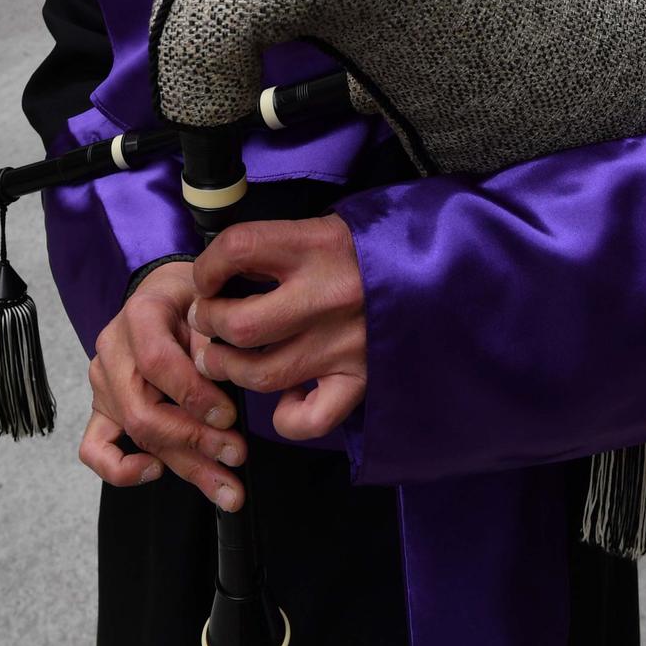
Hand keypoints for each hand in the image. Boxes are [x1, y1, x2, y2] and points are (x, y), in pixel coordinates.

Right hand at [80, 262, 246, 507]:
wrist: (169, 294)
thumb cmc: (194, 299)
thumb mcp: (212, 303)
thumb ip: (212, 341)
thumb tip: (220, 388)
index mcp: (139, 316)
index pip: (157, 364)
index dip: (194, 396)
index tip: (229, 416)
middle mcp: (113, 351)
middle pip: (143, 411)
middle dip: (194, 440)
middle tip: (237, 454)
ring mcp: (103, 384)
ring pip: (134, 435)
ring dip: (184, 466)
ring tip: (227, 489)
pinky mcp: (103, 409)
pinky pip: (95, 449)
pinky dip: (121, 469)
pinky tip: (157, 471)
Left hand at [191, 215, 366, 443]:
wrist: (439, 267)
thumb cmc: (366, 248)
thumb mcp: (323, 227)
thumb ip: (276, 247)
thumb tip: (218, 272)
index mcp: (316, 244)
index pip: (238, 249)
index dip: (208, 266)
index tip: (206, 278)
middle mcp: (328, 294)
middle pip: (241, 324)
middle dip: (210, 325)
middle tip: (208, 321)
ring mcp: (345, 342)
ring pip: (263, 375)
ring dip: (230, 369)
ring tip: (224, 358)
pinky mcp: (362, 377)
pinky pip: (312, 417)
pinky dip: (288, 417)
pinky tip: (285, 399)